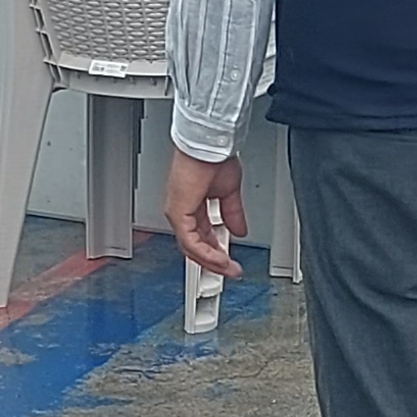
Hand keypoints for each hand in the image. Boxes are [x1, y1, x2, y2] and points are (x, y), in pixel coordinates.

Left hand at [166, 151, 244, 278]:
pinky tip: (220, 260)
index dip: (215, 250)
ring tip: (228, 269)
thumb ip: (233, 214)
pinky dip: (207, 253)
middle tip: (230, 271)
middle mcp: (181, 211)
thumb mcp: (229, 192)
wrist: (210, 146)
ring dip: (212, 261)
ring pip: (191, 248)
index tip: (229, 260)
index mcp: (190, 205)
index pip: (200, 236)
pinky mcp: (178, 214)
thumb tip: (239, 230)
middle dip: (214, 261)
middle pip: (194, 246)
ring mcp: (177, 213)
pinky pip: (190, 242)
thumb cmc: (214, 157)